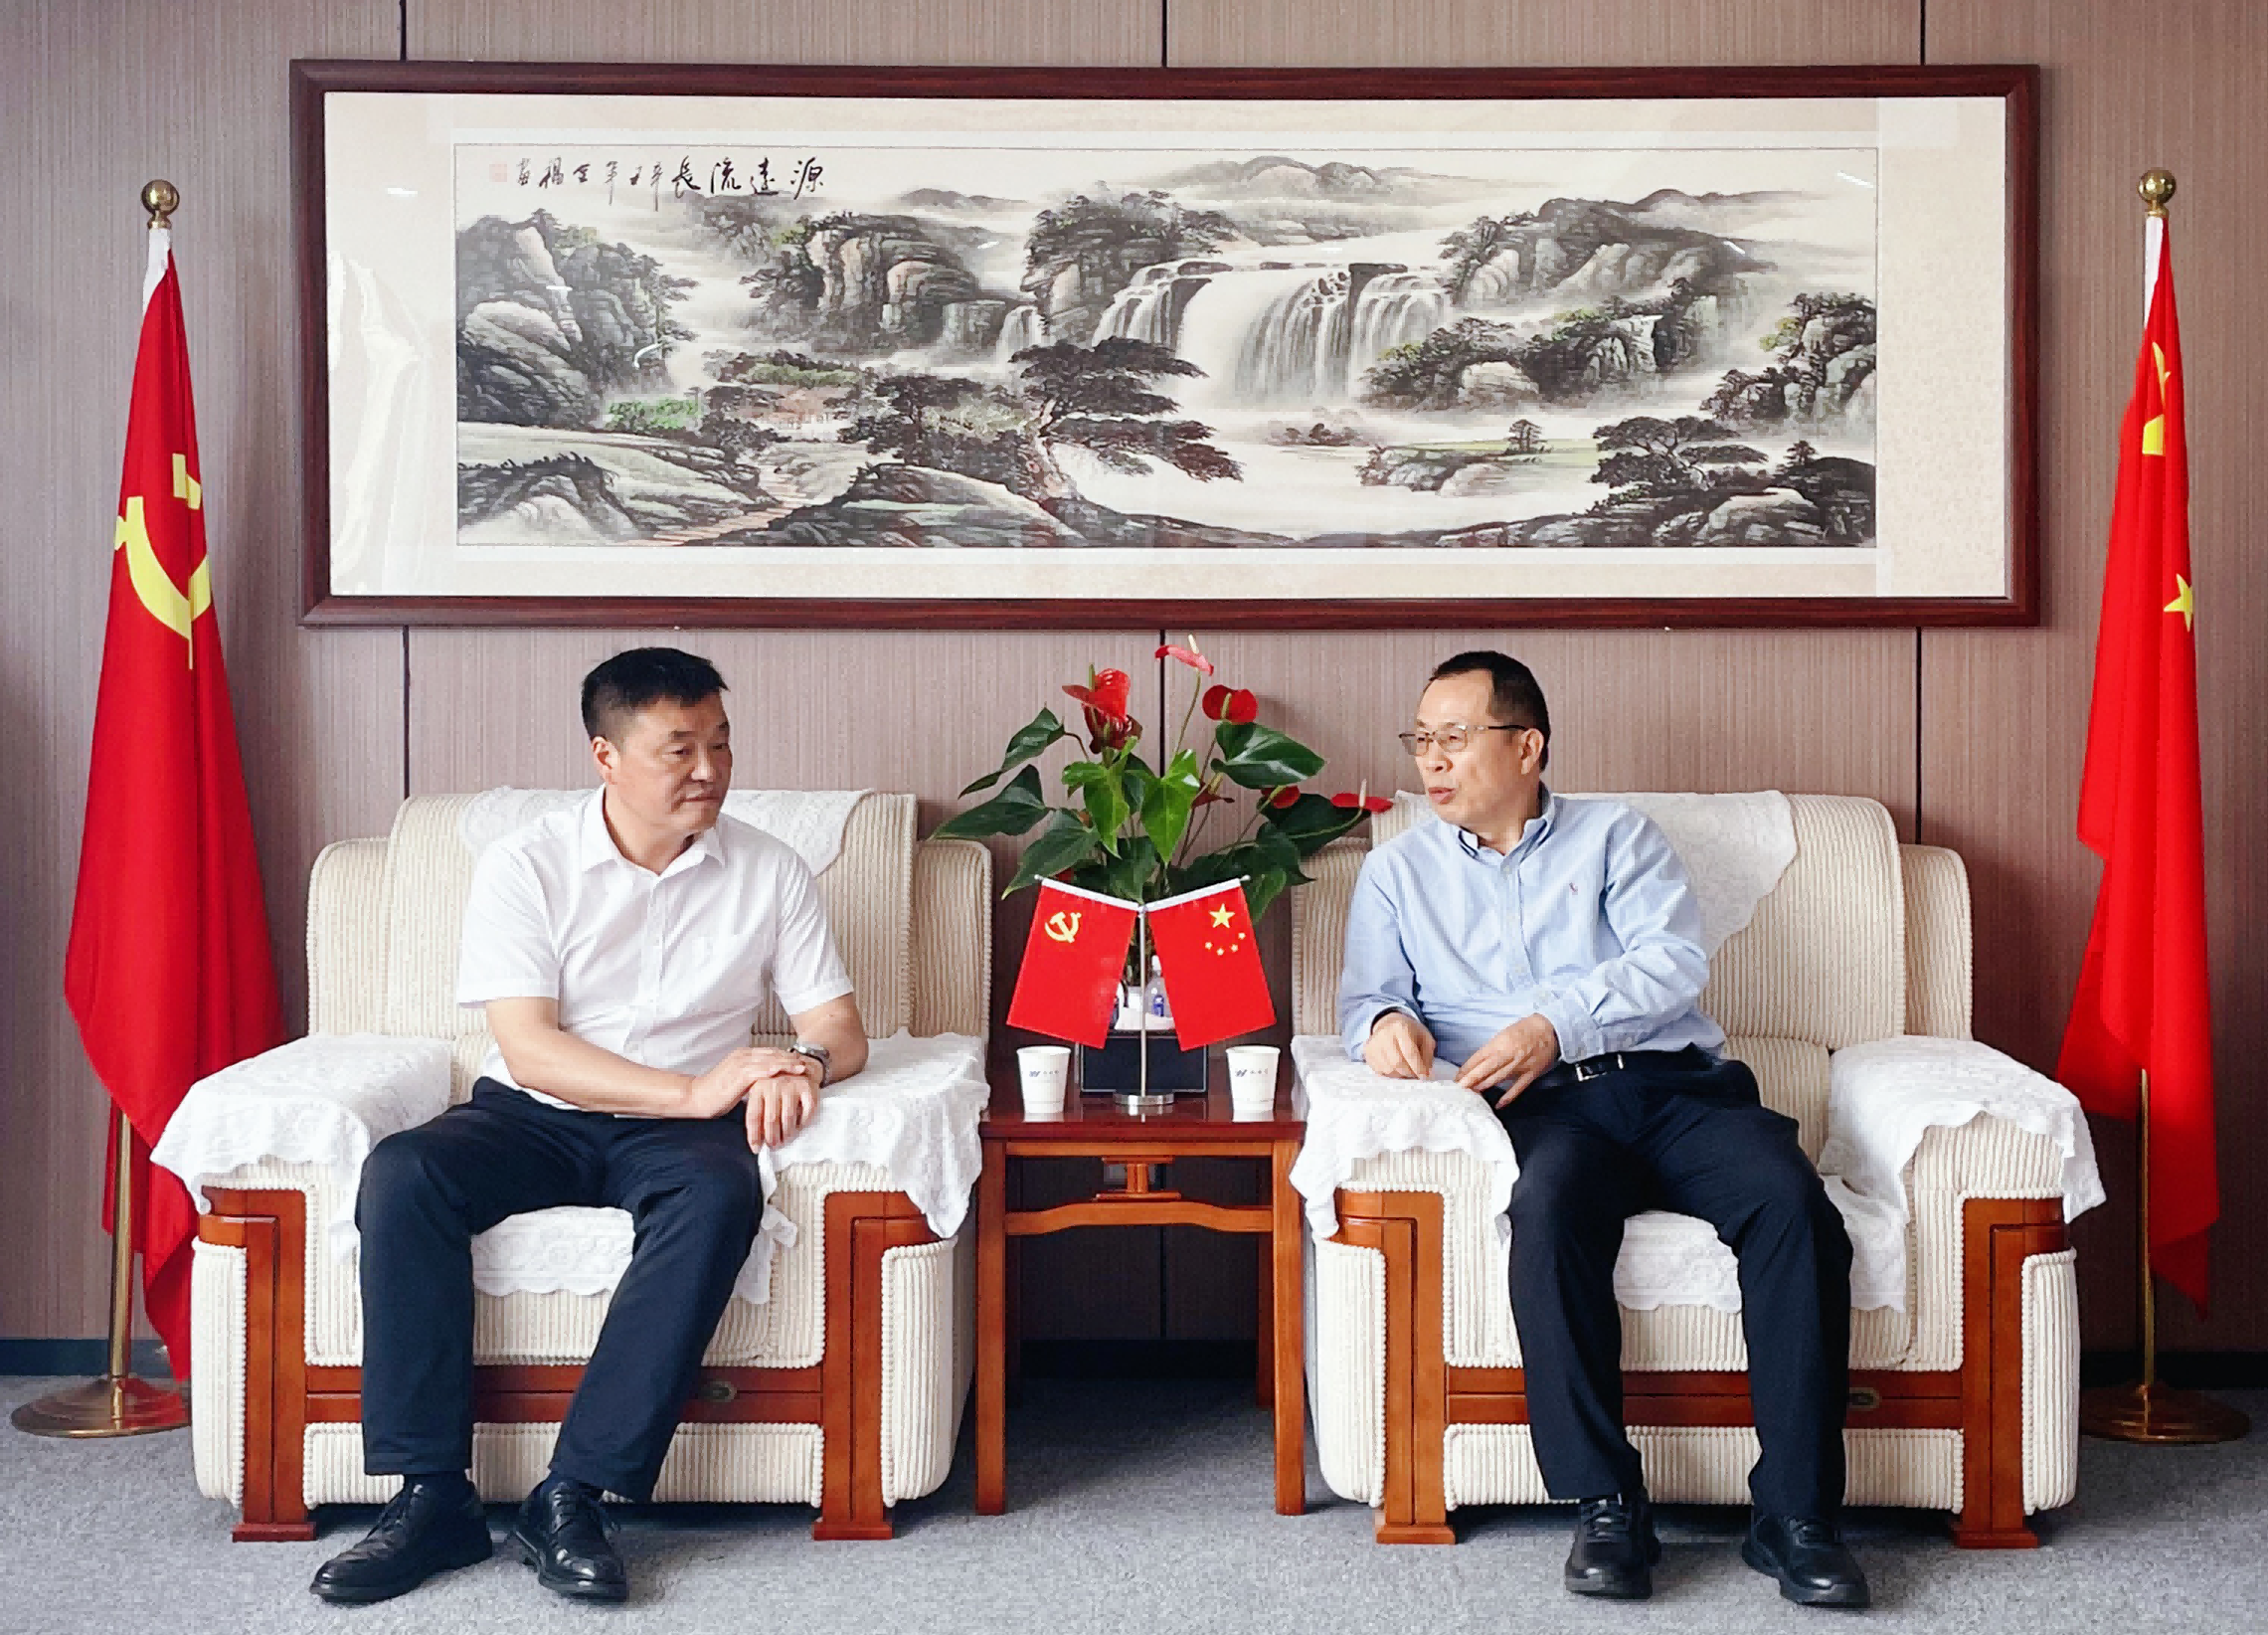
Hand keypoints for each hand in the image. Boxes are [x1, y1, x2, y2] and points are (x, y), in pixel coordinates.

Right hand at [682, 1047, 808, 1119]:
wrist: (697, 1097)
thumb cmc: (717, 1093)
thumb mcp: (739, 1081)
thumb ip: (753, 1077)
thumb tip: (769, 1082)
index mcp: (743, 1055)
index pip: (770, 1053)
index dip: (787, 1057)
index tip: (801, 1062)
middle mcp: (743, 1056)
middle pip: (773, 1054)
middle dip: (791, 1058)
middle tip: (808, 1063)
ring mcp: (740, 1064)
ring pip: (768, 1060)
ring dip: (786, 1063)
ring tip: (801, 1067)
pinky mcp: (736, 1074)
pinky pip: (757, 1070)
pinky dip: (770, 1069)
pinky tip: (782, 1071)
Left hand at [743, 1064, 818, 1149]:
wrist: (799, 1065)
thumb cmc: (777, 1086)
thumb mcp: (760, 1093)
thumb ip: (757, 1113)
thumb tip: (755, 1142)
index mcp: (757, 1087)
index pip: (753, 1116)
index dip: (754, 1135)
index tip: (756, 1149)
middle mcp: (773, 1085)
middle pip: (771, 1119)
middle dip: (772, 1138)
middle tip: (774, 1146)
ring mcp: (791, 1085)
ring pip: (788, 1118)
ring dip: (787, 1134)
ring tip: (786, 1140)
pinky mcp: (808, 1087)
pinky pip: (806, 1112)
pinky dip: (803, 1123)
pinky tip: (799, 1126)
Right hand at [1363, 1011, 1435, 1079]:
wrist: (1389, 1023)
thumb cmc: (1410, 1032)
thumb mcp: (1425, 1037)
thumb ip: (1428, 1054)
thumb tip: (1426, 1072)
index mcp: (1401, 1028)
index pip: (1410, 1053)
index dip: (1419, 1068)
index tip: (1425, 1077)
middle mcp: (1384, 1034)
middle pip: (1398, 1063)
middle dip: (1409, 1072)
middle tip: (1415, 1074)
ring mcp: (1373, 1044)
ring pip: (1389, 1069)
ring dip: (1400, 1074)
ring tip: (1405, 1068)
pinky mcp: (1367, 1052)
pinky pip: (1380, 1071)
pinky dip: (1391, 1073)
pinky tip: (1395, 1066)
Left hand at [1455, 1015, 1560, 1106]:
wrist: (1550, 1029)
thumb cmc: (1526, 1029)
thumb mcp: (1505, 1034)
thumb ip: (1493, 1049)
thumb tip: (1479, 1063)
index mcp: (1500, 1043)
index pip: (1478, 1058)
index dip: (1466, 1069)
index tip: (1457, 1078)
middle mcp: (1508, 1055)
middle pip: (1485, 1069)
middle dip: (1470, 1080)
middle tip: (1459, 1089)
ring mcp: (1520, 1065)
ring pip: (1498, 1078)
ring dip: (1484, 1086)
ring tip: (1473, 1093)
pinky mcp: (1531, 1073)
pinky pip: (1518, 1087)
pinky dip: (1508, 1097)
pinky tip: (1499, 1104)